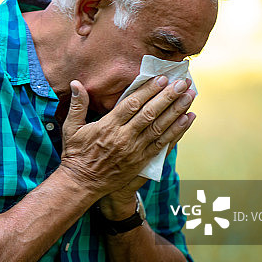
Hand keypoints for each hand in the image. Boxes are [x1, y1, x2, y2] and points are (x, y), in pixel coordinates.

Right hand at [59, 76, 195, 212]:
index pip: (132, 104)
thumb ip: (77, 105)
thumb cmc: (76, 154)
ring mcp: (135, 151)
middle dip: (168, 96)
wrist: (83, 183)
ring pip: (160, 127)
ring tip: (190, 96)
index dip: (148, 90)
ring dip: (177, 110)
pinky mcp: (141, 161)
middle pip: (150, 113)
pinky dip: (177, 131)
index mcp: (108, 127)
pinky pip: (163, 144)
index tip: (161, 78)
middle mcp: (124, 138)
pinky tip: (188, 119)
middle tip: (183, 82)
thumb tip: (76, 83)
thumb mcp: (71, 128)